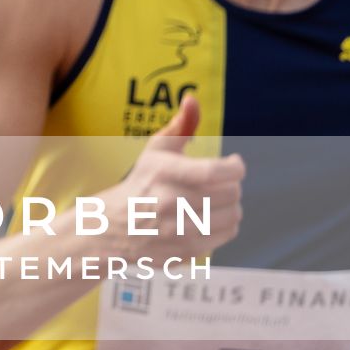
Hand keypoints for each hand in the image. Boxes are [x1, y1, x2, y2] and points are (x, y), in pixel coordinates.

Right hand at [95, 96, 243, 262]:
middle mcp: (172, 203)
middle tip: (219, 182)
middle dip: (231, 185)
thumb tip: (193, 99)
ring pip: (234, 214)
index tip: (233, 163)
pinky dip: (226, 224)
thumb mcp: (156, 151)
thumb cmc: (142, 183)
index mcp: (165, 173)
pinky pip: (228, 234)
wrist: (114, 228)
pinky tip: (209, 217)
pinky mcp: (187, 250)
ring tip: (215, 200)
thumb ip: (180, 125)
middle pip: (231, 192)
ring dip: (230, 205)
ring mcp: (180, 230)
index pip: (218, 171)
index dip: (236, 166)